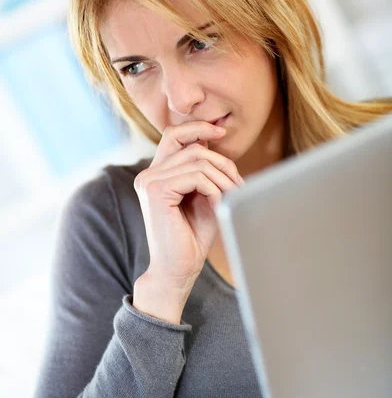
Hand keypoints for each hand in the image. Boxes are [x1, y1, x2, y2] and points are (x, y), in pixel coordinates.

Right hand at [133, 121, 243, 293]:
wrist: (178, 270)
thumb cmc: (192, 238)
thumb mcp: (202, 196)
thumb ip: (203, 170)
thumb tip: (213, 139)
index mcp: (156, 174)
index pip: (174, 135)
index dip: (198, 127)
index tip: (221, 131)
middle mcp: (148, 175)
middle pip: (192, 146)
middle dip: (223, 162)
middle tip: (238, 184)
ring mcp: (149, 181)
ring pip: (198, 160)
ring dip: (223, 178)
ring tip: (232, 196)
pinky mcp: (156, 192)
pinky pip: (197, 176)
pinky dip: (215, 188)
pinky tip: (218, 204)